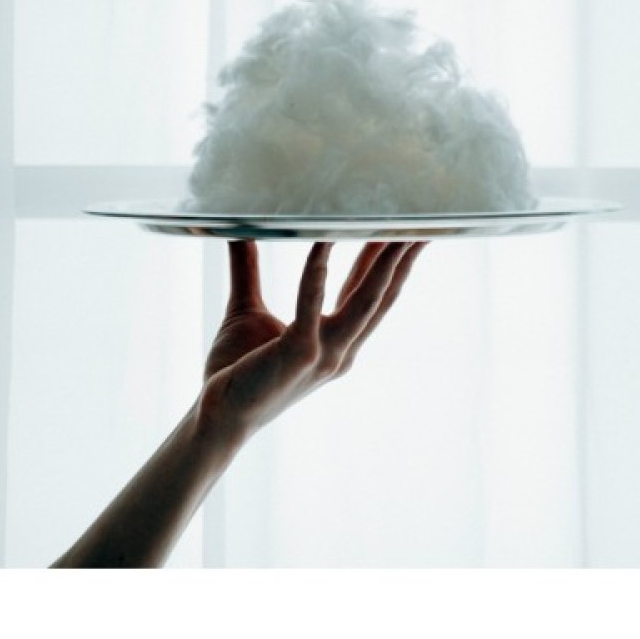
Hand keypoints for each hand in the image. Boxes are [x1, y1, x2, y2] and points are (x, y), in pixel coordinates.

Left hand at [198, 240, 426, 445]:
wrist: (215, 418)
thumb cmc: (234, 370)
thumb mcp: (246, 308)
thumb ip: (247, 268)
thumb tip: (239, 228)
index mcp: (337, 342)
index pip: (372, 294)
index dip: (392, 262)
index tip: (407, 230)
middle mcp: (341, 350)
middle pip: (383, 294)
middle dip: (403, 256)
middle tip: (423, 220)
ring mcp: (326, 354)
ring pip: (366, 298)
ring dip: (384, 260)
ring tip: (395, 227)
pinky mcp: (300, 354)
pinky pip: (311, 304)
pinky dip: (317, 270)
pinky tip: (323, 240)